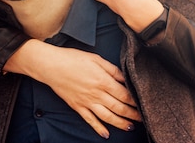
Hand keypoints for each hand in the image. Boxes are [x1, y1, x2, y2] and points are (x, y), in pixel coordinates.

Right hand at [4, 41, 140, 137]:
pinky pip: (90, 121)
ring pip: (107, 117)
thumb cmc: (73, 59)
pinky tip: (106, 134)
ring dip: (120, 123)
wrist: (51, 66)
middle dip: (132, 114)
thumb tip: (124, 77)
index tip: (143, 104)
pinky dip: (99, 128)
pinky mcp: (78, 107)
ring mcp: (87, 102)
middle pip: (119, 108)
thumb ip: (112, 69)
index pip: (124, 95)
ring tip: (130, 127)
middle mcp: (97, 94)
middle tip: (142, 119)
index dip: (135, 101)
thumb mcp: (96, 59)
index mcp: (103, 81)